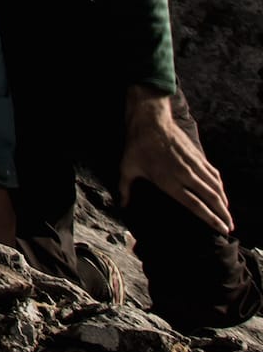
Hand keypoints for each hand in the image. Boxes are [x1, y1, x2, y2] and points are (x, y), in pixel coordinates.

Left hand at [119, 85, 234, 235]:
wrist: (150, 121)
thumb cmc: (136, 146)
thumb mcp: (127, 168)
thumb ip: (126, 189)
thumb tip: (123, 206)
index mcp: (169, 181)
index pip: (195, 205)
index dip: (210, 219)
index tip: (220, 230)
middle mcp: (185, 175)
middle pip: (211, 198)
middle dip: (223, 215)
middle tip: (229, 228)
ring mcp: (194, 165)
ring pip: (216, 187)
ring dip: (225, 202)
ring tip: (229, 216)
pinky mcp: (198, 156)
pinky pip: (213, 174)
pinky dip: (220, 186)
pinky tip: (221, 194)